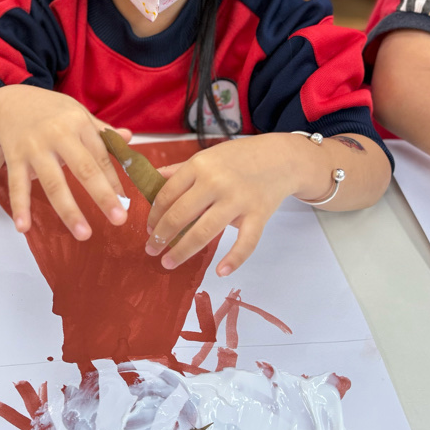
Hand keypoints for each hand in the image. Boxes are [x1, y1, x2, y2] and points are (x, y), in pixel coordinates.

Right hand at [0, 85, 130, 239]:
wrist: (8, 104)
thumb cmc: (50, 113)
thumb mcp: (76, 113)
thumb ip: (101, 130)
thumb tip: (129, 138)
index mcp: (78, 123)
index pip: (100, 157)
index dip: (113, 181)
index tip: (125, 204)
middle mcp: (58, 134)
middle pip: (84, 169)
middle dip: (102, 196)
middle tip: (119, 219)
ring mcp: (35, 147)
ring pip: (54, 183)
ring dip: (69, 211)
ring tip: (83, 234)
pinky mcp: (15, 158)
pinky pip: (18, 186)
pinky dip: (20, 207)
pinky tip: (24, 228)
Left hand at [145, 135, 300, 275]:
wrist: (280, 157)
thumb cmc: (239, 158)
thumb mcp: (206, 157)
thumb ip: (179, 171)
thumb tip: (152, 180)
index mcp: (199, 166)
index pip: (167, 195)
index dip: (154, 216)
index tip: (149, 229)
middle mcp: (216, 183)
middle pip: (180, 216)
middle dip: (161, 237)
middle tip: (151, 250)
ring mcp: (238, 200)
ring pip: (204, 232)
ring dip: (182, 251)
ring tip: (168, 262)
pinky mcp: (259, 214)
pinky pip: (246, 242)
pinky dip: (234, 259)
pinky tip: (220, 272)